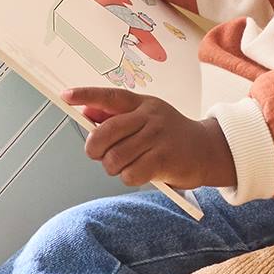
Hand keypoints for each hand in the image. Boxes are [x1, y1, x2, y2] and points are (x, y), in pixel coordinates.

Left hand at [63, 87, 235, 189]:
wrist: (208, 149)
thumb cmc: (170, 135)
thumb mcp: (146, 118)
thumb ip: (116, 116)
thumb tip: (87, 113)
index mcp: (142, 103)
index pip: (109, 96)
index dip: (86, 95)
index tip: (65, 96)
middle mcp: (149, 116)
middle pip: (105, 133)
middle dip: (94, 149)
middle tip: (99, 154)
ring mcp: (157, 137)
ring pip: (114, 158)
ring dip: (114, 167)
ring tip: (127, 165)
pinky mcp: (164, 159)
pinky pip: (130, 174)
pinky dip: (130, 178)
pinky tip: (142, 172)